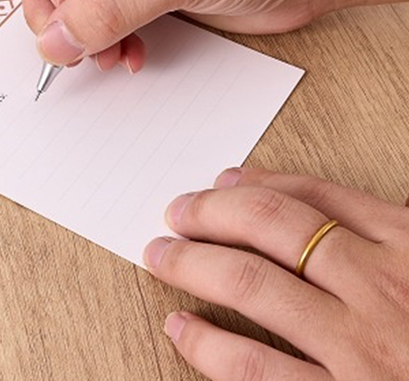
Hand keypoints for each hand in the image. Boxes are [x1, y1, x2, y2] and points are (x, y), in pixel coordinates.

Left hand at [143, 167, 408, 379]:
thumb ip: (387, 232)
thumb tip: (310, 204)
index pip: (315, 197)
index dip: (255, 184)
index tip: (218, 183)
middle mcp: (384, 290)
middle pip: (271, 228)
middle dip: (210, 213)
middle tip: (174, 212)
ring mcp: (362, 351)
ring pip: (252, 285)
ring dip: (193, 264)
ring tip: (160, 255)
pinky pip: (257, 371)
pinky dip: (208, 346)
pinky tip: (181, 329)